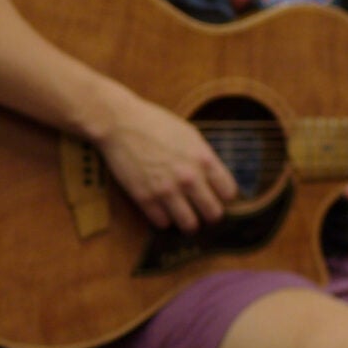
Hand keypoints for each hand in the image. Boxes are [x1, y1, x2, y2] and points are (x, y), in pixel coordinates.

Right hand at [97, 94, 238, 230]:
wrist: (118, 123)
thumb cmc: (154, 123)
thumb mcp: (189, 135)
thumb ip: (204, 158)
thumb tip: (214, 179)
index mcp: (204, 159)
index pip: (229, 194)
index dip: (223, 197)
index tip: (214, 195)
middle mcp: (189, 178)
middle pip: (213, 214)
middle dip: (209, 214)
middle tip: (200, 210)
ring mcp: (166, 190)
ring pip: (189, 225)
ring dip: (187, 222)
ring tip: (182, 216)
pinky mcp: (144, 198)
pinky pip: (162, 223)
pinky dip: (163, 219)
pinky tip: (160, 209)